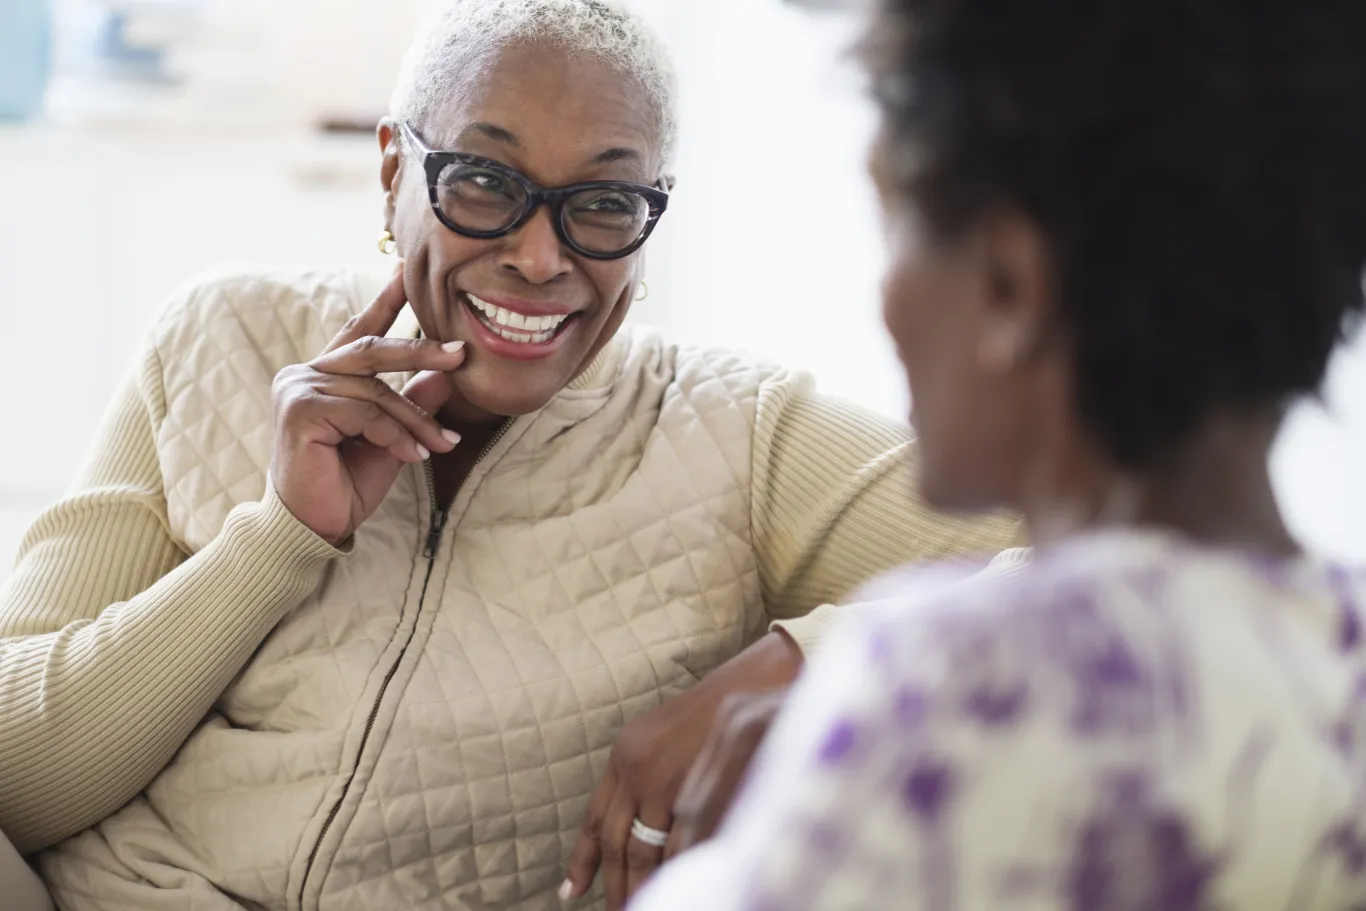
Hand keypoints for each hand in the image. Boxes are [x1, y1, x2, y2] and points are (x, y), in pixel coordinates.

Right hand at [269, 265, 465, 544]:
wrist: (317, 526)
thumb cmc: (348, 482)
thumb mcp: (394, 436)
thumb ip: (414, 400)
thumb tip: (452, 370)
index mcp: (326, 374)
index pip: (359, 330)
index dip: (385, 300)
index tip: (406, 269)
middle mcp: (306, 373)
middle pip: (373, 349)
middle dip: (422, 350)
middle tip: (461, 353)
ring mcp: (298, 388)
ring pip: (377, 391)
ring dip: (415, 421)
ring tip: (440, 446)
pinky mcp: (300, 410)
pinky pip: (365, 413)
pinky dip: (394, 435)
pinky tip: (410, 457)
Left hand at [560, 632, 802, 908]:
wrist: (752, 682)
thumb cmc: (716, 711)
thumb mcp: (664, 737)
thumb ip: (645, 773)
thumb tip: (641, 822)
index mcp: (624, 754)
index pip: (595, 817)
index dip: (583, 858)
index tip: (572, 892)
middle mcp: (633, 766)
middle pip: (614, 841)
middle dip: (613, 883)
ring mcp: (659, 779)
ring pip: (641, 850)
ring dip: (641, 885)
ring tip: (642, 907)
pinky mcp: (689, 788)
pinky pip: (676, 844)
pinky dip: (674, 869)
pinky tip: (678, 884)